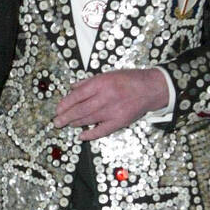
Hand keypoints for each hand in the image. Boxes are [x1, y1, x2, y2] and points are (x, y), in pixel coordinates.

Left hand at [54, 69, 169, 140]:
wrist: (152, 88)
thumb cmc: (130, 80)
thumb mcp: (108, 74)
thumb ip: (89, 82)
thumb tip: (72, 87)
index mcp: (102, 83)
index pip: (77, 95)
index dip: (65, 104)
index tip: (58, 109)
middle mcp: (106, 97)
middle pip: (80, 109)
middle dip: (65, 117)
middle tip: (56, 122)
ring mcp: (113, 110)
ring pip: (89, 120)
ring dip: (75, 123)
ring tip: (67, 125)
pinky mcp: (120, 121)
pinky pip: (102, 130)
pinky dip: (90, 134)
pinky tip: (82, 136)